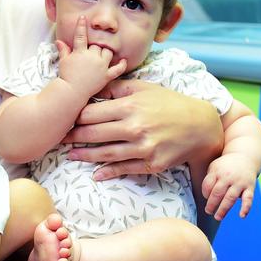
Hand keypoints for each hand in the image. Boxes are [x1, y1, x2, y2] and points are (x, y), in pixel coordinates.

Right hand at [56, 16, 127, 98]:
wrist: (71, 92)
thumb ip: (63, 50)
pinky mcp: (106, 76)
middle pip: (97, 45)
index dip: (81, 26)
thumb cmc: (66, 77)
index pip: (81, 35)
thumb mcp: (63, 62)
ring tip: (100, 57)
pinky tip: (124, 60)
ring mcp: (101, 66)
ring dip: (105, 53)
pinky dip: (122, 64)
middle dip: (94, 47)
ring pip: (108, 53)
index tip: (83, 18)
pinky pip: (118, 69)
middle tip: (89, 54)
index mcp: (81, 52)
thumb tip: (58, 41)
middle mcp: (92, 57)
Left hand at [64, 81, 221, 179]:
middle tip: (60, 138)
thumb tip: (94, 86)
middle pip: (94, 134)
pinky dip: (108, 172)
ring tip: (71, 155)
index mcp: (130, 106)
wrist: (200, 126)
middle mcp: (134, 128)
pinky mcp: (151, 164)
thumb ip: (117, 88)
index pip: (92, 113)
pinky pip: (124, 169)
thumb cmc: (169, 103)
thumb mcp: (144, 88)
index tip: (65, 119)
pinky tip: (95, 174)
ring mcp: (143, 148)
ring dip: (85, 156)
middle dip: (74, 137)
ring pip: (105, 154)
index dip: (75, 117)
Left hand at [202, 153, 258, 219]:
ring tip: (218, 217)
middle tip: (208, 211)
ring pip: (230, 198)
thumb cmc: (226, 166)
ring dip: (223, 209)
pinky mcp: (250, 187)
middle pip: (217, 193)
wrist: (246, 157)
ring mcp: (240, 182)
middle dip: (211, 204)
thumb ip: (209, 180)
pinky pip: (248, 199)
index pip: (208, 185)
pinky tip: (242, 215)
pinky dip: (246, 208)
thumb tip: (206, 197)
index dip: (205, 194)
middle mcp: (228, 177)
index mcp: (217, 171)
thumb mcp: (214, 167)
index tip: (206, 197)